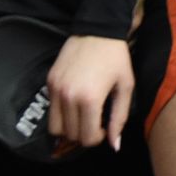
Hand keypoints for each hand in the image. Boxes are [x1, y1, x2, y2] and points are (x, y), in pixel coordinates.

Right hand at [46, 35, 133, 150]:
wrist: (98, 30)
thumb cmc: (116, 58)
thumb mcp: (125, 87)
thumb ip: (119, 119)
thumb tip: (114, 146)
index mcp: (89, 99)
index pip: (87, 137)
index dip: (98, 138)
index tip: (104, 127)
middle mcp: (69, 96)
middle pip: (71, 135)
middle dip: (84, 134)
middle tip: (95, 122)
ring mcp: (56, 89)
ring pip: (55, 127)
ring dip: (69, 127)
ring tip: (83, 116)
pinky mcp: (49, 81)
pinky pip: (51, 110)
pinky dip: (61, 113)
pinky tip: (75, 102)